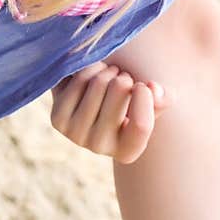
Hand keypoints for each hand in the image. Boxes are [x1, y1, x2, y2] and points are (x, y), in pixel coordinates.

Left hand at [50, 62, 168, 163]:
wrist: (95, 104)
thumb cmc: (130, 103)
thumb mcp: (151, 102)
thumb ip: (162, 97)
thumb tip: (152, 89)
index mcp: (129, 151)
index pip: (141, 126)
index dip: (146, 97)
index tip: (143, 84)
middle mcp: (100, 148)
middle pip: (118, 92)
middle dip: (124, 77)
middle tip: (123, 78)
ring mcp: (75, 134)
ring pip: (97, 83)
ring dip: (107, 70)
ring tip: (109, 74)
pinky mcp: (57, 119)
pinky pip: (78, 80)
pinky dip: (89, 68)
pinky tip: (94, 73)